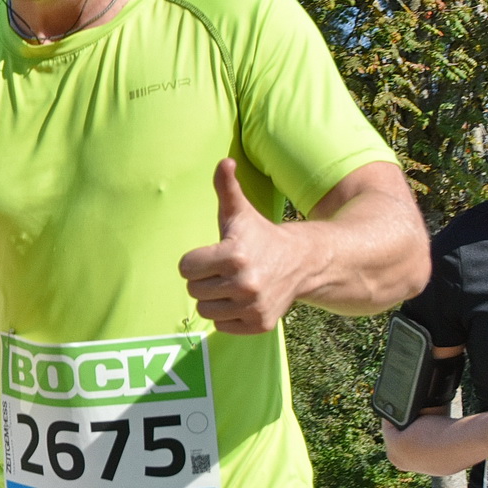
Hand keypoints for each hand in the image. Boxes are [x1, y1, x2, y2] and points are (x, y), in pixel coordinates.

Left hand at [178, 159, 302, 334]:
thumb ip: (226, 187)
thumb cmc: (260, 236)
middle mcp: (245, 283)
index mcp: (234, 255)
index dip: (195, 261)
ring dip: (214, 299)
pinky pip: (221, 325)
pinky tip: (242, 300)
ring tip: (232, 285)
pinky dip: (228, 315)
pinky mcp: (260, 324)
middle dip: (205, 279)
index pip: (186, 268)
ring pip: (205, 310)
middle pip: (194, 290)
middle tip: (224, 270)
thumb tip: (224, 162)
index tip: (212, 255)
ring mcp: (254, 306)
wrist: (302, 262)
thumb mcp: (240, 212)